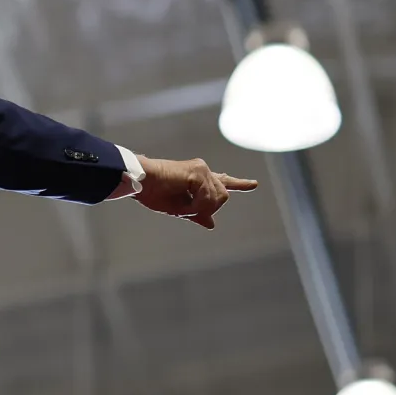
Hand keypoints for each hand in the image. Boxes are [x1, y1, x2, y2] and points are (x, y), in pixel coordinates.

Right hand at [133, 156, 257, 229]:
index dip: (239, 184)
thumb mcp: (179, 209)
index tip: (254, 184)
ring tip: (180, 204)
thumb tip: (212, 224)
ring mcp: (202, 170)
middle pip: (222, 198)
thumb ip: (198, 214)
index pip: (223, 182)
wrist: (142, 183)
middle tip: (185, 210)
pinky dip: (194, 205)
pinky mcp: (198, 172)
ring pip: (216, 199)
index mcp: (199, 179)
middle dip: (206, 209)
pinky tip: (181, 201)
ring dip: (198, 208)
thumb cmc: (154, 193)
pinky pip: (207, 198)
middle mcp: (204, 172)